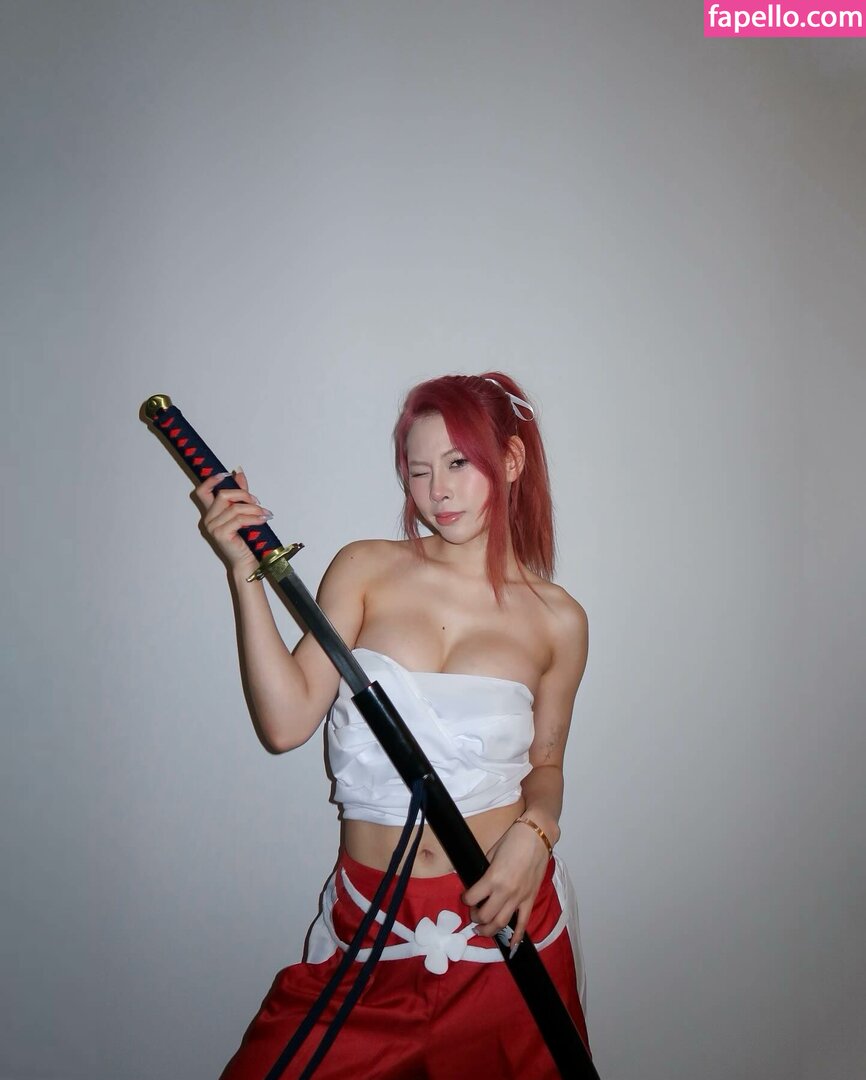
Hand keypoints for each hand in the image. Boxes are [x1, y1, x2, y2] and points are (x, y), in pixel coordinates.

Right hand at [194, 467, 272, 572]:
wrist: (247, 561)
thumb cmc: (246, 539)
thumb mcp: (243, 511)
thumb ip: (240, 493)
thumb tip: (239, 472)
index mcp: (211, 513)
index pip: (202, 492)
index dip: (212, 481)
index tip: (226, 474)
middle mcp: (208, 519)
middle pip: (222, 495)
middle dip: (243, 495)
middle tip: (257, 501)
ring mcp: (213, 527)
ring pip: (234, 508)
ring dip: (253, 509)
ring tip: (265, 514)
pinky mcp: (221, 534)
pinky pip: (239, 520)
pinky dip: (254, 518)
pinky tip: (264, 519)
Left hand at [461, 820, 550, 952]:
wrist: (538, 837)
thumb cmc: (513, 840)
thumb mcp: (491, 853)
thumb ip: (485, 872)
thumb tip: (479, 884)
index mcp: (492, 878)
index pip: (472, 898)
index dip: (466, 899)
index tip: (465, 897)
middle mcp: (505, 892)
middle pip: (485, 916)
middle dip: (475, 918)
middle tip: (473, 914)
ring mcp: (519, 898)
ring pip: (501, 924)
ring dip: (489, 930)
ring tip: (482, 930)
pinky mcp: (530, 899)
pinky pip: (523, 923)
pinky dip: (517, 936)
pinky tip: (511, 945)